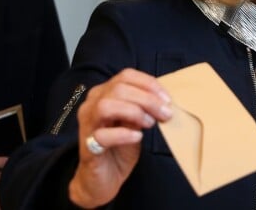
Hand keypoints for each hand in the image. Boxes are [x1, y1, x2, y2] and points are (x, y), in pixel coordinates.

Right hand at [68, 68, 171, 207]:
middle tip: (165, 113)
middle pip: (118, 89)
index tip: (167, 99)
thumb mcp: (135, 124)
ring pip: (105, 106)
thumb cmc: (119, 148)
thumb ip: (142, 109)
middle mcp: (92, 104)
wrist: (102, 180)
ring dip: (133, 112)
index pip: (126, 76)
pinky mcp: (88, 146)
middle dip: (146, 99)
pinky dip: (123, 134)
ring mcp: (88, 124)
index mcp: (104, 93)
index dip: (148, 84)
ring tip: (149, 124)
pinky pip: (102, 135)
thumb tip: (162, 101)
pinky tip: (137, 137)